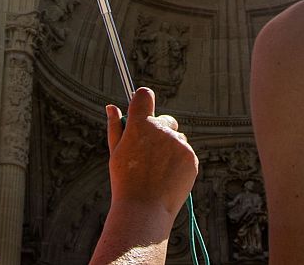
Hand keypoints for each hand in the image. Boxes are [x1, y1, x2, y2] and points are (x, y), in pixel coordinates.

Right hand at [104, 87, 198, 220]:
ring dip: (169, 148)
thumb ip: (115, 127)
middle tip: (147, 155)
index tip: (141, 108)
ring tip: (157, 171)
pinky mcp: (191, 157)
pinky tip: (168, 177)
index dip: (142, 100)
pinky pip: (185, 153)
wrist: (145, 208)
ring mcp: (178, 143)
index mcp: (139, 124)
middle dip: (158, 131)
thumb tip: (112, 107)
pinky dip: (179, 162)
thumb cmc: (125, 181)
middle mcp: (161, 129)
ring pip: (176, 139)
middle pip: (164, 120)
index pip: (144, 96)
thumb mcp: (115, 153)